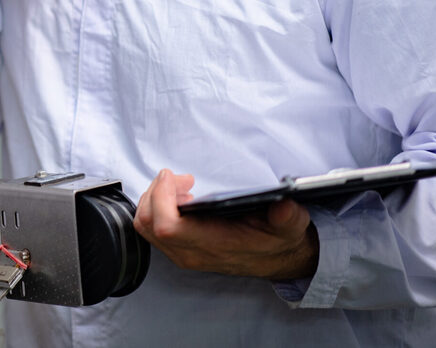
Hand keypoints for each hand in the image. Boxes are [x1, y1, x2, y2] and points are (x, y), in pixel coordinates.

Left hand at [133, 169, 319, 281]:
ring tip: (181, 185)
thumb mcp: (289, 226)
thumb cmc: (277, 240)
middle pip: (147, 223)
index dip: (160, 198)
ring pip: (145, 226)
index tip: (171, 177)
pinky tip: (181, 198)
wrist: (277, 259)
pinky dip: (157, 207)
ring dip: (155, 198)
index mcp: (213, 245)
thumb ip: (287, 216)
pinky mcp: (180, 249)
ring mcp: (183, 253)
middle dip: (155, 192)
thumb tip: (284, 205)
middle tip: (180, 178)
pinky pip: (152, 229)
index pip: (167, 227)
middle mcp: (191, 253)